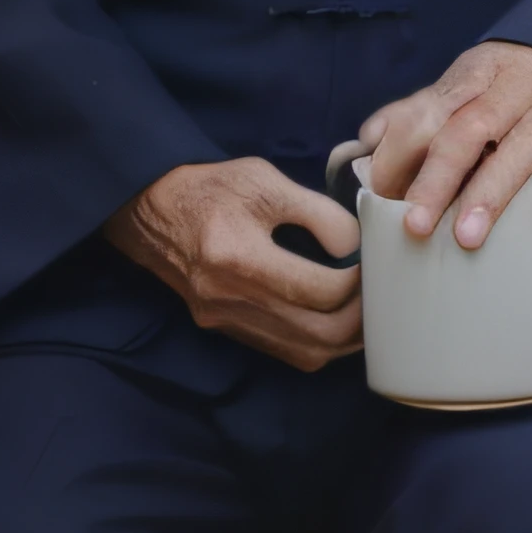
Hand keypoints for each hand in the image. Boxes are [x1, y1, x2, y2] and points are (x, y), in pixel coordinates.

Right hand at [105, 158, 360, 370]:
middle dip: (360, 319)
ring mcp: (223, 318)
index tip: (372, 264)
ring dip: (345, 338)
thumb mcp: (266, 180)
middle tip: (380, 294)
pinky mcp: (222, 327)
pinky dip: (318, 343)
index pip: (319, 290)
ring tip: (367, 311)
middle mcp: (227, 297)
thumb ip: (318, 213)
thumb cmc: (212, 188)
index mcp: (236, 255)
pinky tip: (336, 321)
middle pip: (318, 333)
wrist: (151, 209)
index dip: (358, 283)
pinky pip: (284, 351)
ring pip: (305, 352)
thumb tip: (357, 249)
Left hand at [357, 39, 531, 248]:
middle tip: (419, 227)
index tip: (383, 195)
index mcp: (479, 70)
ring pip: (529, 145)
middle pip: (477, 127)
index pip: (436, 109)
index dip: (405, 152)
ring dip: (497, 193)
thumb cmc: (494, 93)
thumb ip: (411, 117)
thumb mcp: (453, 92)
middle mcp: (522, 82)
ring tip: (469, 238)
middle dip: (444, 179)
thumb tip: (367, 142)